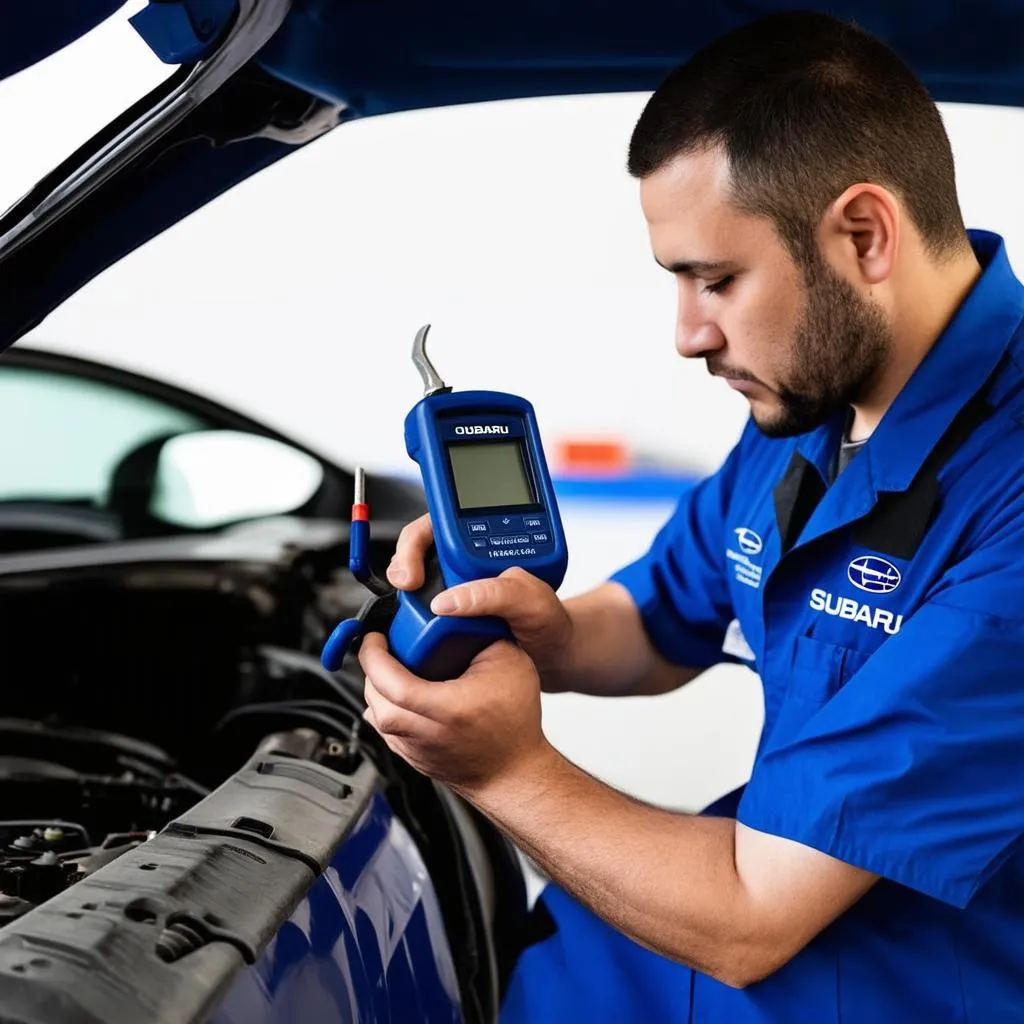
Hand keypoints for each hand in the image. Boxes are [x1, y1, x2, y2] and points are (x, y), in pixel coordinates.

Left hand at [358, 631, 552, 792]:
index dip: (374, 654)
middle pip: (374, 697)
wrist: (515, 773)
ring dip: (376, 688)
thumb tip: (457, 616)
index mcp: (445, 708)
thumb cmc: (515, 726)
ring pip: (374, 714)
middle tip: (382, 646)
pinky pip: (384, 728)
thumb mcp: (509, 664)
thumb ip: (482, 633)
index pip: (389, 682)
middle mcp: (423, 732)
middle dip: (371, 667)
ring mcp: (413, 749)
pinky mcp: (411, 757)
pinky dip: (385, 706)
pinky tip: (400, 693)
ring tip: (392, 668)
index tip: (375, 637)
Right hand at [387, 514, 573, 681]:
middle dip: (403, 564)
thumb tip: (450, 599)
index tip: (413, 571)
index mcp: (486, 543)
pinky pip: (418, 610)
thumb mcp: (530, 601)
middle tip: (405, 586)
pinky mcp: (448, 615)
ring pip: (414, 580)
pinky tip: (415, 627)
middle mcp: (466, 560)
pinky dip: (410, 616)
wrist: (551, 653)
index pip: (438, 524)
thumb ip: (496, 593)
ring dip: (404, 592)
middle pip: (417, 549)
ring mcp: (454, 587)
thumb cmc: (547, 619)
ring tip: (407, 607)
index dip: (417, 542)